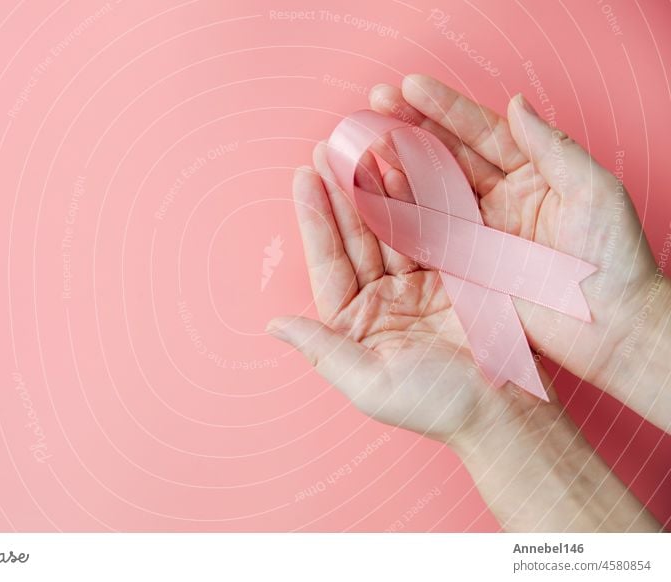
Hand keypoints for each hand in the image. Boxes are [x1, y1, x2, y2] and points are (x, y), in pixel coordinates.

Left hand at [267, 145, 551, 444]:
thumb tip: (274, 324)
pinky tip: (408, 164)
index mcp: (357, 322)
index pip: (329, 261)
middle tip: (330, 146)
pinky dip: (422, 197)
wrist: (507, 411)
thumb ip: (322, 350)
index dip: (316, 220)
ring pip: (393, 224)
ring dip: (379, 186)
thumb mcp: (370, 384)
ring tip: (365, 145)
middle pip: (358, 235)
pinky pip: (434, 227)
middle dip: (343, 191)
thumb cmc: (436, 406)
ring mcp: (419, 282)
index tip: (303, 177)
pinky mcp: (456, 272)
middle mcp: (383, 298)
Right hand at [367, 75, 670, 430]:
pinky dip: (399, 214)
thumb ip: (553, 147)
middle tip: (373, 105)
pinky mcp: (464, 264)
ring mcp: (478, 231)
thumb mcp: (592, 191)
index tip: (409, 87)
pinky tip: (374, 192)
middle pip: (447, 156)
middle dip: (410, 128)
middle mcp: (498, 198)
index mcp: (530, 173)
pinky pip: (426, 233)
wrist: (611, 325)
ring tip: (364, 143)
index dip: (445, 109)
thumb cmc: (615, 257)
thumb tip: (516, 104)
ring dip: (397, 167)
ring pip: (430, 191)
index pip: (482, 133)